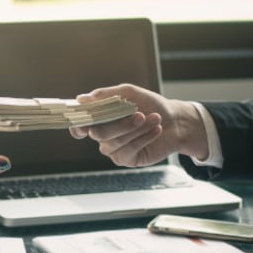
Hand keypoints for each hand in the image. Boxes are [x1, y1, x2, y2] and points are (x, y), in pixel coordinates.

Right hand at [69, 84, 207, 166]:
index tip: (85, 123)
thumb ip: (105, 96)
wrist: (174, 120)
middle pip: (99, 133)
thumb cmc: (150, 105)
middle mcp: (103, 136)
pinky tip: (156, 130)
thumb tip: (81, 99)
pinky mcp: (127, 159)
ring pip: (117, 141)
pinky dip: (144, 138)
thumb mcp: (128, 93)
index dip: (78, 127)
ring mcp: (113, 149)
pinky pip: (129, 150)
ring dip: (138, 128)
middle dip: (121, 123)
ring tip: (155, 118)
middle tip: (140, 114)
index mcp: (99, 119)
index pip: (79, 127)